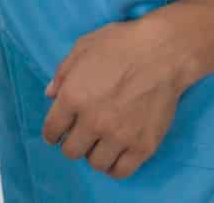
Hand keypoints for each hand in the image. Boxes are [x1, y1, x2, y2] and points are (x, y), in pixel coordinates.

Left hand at [41, 16, 192, 180]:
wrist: (163, 52)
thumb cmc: (121, 44)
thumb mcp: (83, 47)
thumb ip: (62, 73)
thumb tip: (50, 95)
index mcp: (73, 97)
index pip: (51, 130)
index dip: (52, 132)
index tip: (58, 132)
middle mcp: (93, 121)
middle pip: (71, 151)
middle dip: (72, 143)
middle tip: (81, 135)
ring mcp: (119, 136)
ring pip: (95, 163)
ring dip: (94, 154)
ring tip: (101, 143)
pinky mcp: (143, 146)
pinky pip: (121, 171)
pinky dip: (115, 166)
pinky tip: (116, 153)